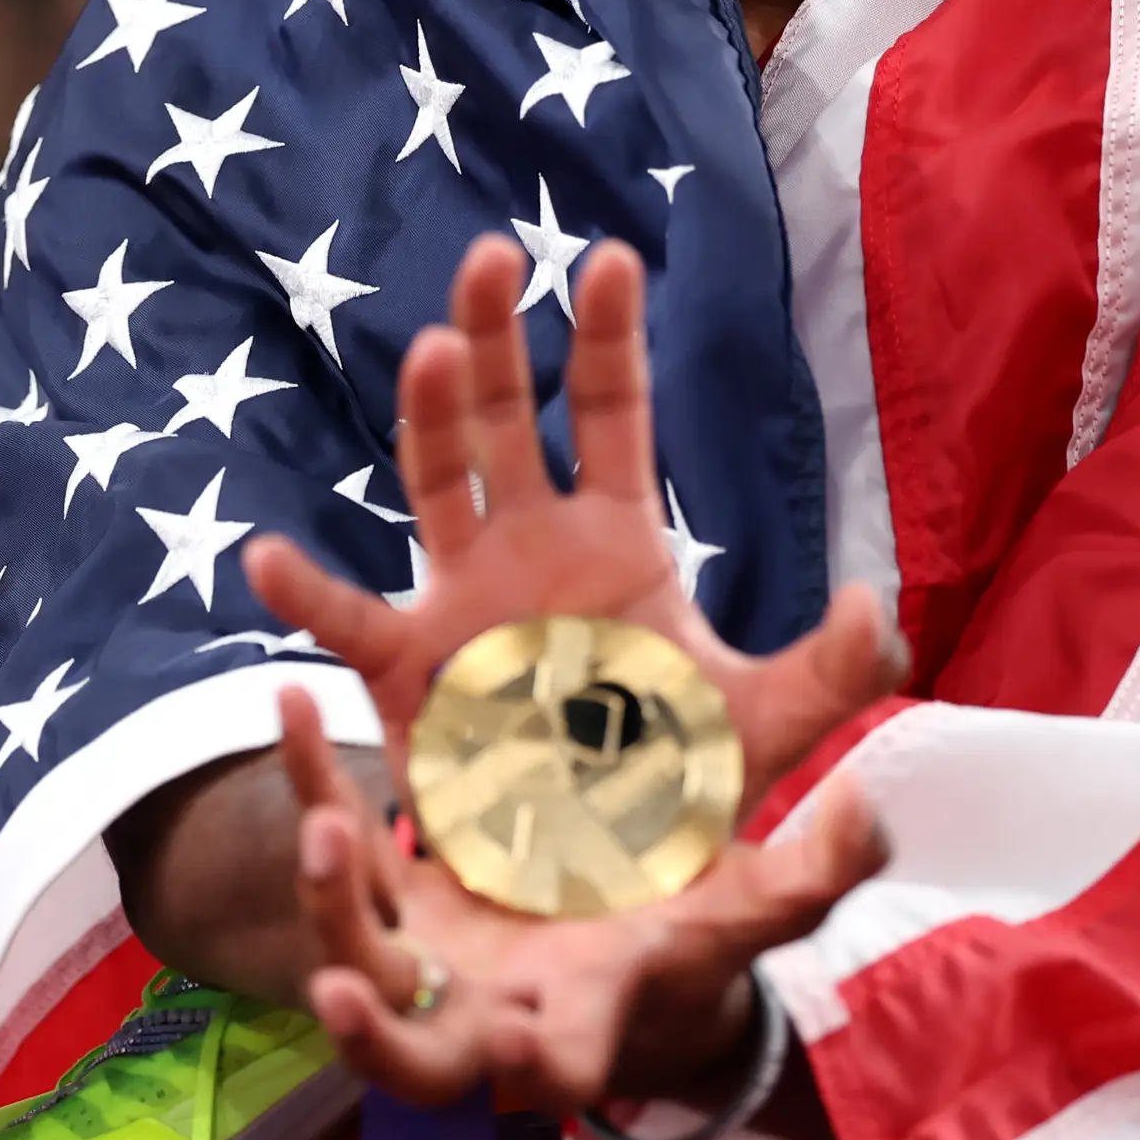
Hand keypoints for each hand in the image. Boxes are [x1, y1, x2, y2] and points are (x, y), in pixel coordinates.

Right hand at [245, 234, 902, 1114]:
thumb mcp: (765, 727)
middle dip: (500, 338)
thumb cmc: (676, 789)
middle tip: (494, 257)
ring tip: (433, 349)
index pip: (611, 415)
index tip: (611, 256)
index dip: (606, 339)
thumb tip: (871, 601)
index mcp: (615, 541)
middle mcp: (529, 548)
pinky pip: (350, 624)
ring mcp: (461, 602)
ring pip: (436, 485)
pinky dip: (307, 594)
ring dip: (430, 418)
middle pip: (507, 419)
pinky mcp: (409, 675)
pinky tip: (268, 558)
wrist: (602, 883)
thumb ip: (831, 669)